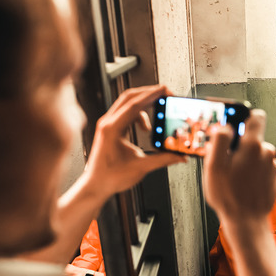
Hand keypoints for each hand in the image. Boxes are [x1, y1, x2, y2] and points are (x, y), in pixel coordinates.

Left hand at [83, 85, 185, 200]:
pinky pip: (125, 112)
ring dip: (144, 102)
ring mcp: (107, 124)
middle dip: (149, 92)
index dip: (151, 95)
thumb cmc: (111, 178)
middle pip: (129, 97)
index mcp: (112, 129)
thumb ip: (163, 159)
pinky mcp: (110, 128)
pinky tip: (146, 127)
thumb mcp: (141, 168)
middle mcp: (108, 123)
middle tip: (165, 93)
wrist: (96, 186)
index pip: (134, 105)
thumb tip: (180, 156)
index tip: (164, 90)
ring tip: (158, 108)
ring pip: (127, 102)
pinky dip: (139, 113)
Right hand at [203, 110, 275, 223]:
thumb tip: (224, 127)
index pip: (255, 116)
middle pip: (252, 138)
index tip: (234, 126)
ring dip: (246, 161)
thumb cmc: (229, 196)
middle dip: (240, 146)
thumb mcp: (214, 167)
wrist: (247, 221)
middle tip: (227, 163)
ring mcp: (272, 165)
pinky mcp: (274, 176)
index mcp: (253, 145)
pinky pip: (261, 167)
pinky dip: (253, 172)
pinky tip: (244, 184)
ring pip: (256, 154)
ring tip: (235, 177)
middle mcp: (267, 152)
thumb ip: (219, 141)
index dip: (244, 117)